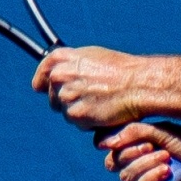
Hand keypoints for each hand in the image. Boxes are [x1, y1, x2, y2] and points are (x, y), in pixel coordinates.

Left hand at [33, 44, 156, 131]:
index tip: (42, 89)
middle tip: (90, 98)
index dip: (43, 84)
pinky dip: (91, 123)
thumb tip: (59, 75)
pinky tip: (104, 112)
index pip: (42, 75)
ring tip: (101, 103)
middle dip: (68, 102)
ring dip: (82, 113)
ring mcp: (67, 96)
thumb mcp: (92, 56)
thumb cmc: (121, 70)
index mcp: (61, 59)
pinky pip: (79, 125)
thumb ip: (72, 65)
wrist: (138, 84)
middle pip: (53, 99)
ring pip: (67, 114)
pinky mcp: (77, 114)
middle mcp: (60, 76)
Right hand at [100, 122, 180, 180]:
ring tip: (166, 160)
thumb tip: (102, 143)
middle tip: (153, 147)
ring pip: (124, 175)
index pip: (113, 141)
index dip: (117, 140)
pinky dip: (149, 178)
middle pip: (113, 159)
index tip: (137, 137)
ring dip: (143, 165)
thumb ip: (134, 132)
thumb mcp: (164, 132)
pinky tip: (166, 173)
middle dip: (131, 152)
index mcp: (143, 140)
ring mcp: (147, 178)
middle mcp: (142, 159)